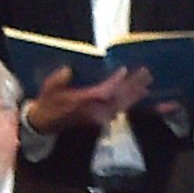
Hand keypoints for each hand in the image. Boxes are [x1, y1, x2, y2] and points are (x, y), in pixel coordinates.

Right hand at [25, 65, 153, 132]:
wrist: (46, 122)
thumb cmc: (48, 102)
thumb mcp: (49, 88)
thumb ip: (58, 80)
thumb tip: (68, 70)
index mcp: (83, 102)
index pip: (103, 91)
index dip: (115, 81)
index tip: (124, 70)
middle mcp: (95, 110)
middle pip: (119, 98)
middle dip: (133, 85)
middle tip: (145, 73)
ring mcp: (101, 117)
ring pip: (123, 105)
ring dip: (136, 95)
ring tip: (147, 83)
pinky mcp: (103, 120)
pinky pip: (122, 112)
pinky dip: (134, 106)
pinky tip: (143, 97)